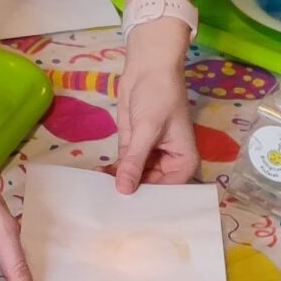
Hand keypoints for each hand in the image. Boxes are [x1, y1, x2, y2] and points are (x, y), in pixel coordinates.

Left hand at [112, 28, 198, 194]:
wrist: (148, 67)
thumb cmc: (158, 96)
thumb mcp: (147, 129)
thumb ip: (134, 161)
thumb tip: (124, 191)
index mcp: (184, 163)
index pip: (167, 191)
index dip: (149, 201)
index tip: (127, 214)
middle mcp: (169, 164)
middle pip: (150, 188)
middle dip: (130, 195)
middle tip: (107, 210)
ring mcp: (149, 157)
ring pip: (134, 179)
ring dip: (117, 185)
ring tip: (97, 197)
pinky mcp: (133, 148)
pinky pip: (123, 166)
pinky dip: (112, 172)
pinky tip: (96, 180)